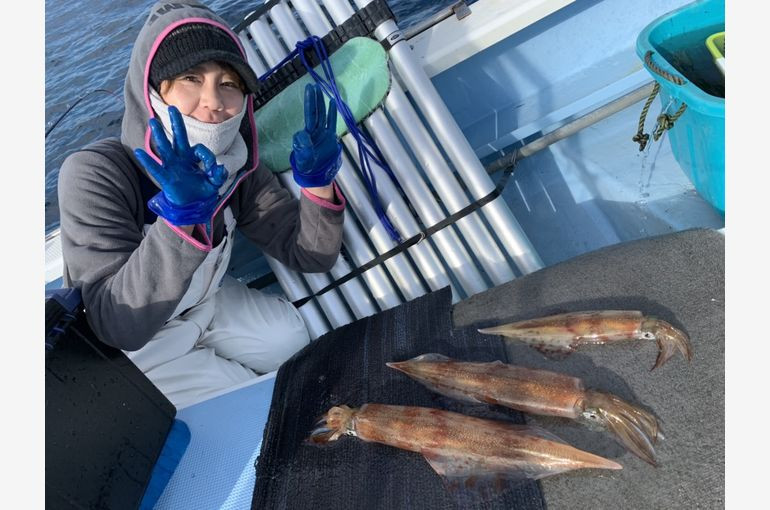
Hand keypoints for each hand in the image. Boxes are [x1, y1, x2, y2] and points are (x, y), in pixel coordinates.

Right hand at [134, 106, 227, 224]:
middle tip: (172, 108)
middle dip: (176, 123)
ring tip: (152, 121)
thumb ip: (219, 175)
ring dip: (159, 135)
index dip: (207, 156)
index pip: (199, 149)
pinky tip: (139, 152)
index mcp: (192, 158)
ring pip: (165, 148)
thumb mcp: (214, 183)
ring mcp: (172, 167)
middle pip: (178, 137)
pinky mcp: (167, 178)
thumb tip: (220, 167)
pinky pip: (157, 168)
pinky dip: (148, 161)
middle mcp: (181, 159)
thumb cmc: (201, 192)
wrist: (192, 207)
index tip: (213, 167)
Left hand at [290, 83, 341, 187]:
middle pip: (316, 112)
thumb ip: (302, 147)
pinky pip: (331, 123)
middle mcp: (315, 131)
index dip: (310, 102)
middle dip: (315, 99)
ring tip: (322, 91)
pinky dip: (332, 114)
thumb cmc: (307, 168)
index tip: (310, 90)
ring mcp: (323, 134)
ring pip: (323, 116)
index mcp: (308, 134)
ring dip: (322, 104)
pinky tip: (333, 104)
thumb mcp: (302, 158)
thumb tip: (302, 134)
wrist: (317, 177)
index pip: (310, 114)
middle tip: (313, 85)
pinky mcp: (331, 139)